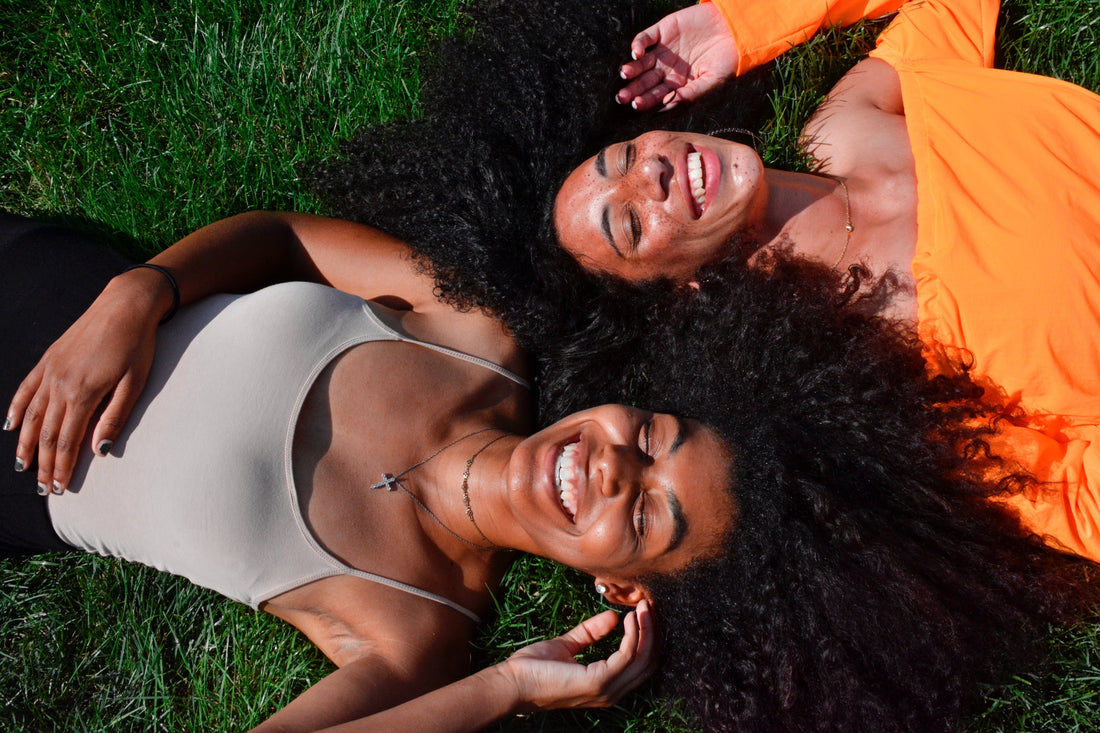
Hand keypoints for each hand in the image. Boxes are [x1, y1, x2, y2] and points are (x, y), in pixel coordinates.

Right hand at [6, 271, 163, 492]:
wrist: (125, 305)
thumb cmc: (137, 345)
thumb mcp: (135, 383)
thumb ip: (115, 417)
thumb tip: (99, 450)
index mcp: (83, 394)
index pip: (67, 442)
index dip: (61, 468)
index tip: (59, 489)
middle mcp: (60, 384)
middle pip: (46, 434)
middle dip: (43, 464)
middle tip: (42, 489)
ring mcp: (50, 371)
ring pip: (30, 415)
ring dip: (25, 444)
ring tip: (22, 466)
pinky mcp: (48, 359)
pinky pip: (26, 390)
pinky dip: (15, 409)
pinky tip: (9, 426)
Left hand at [502, 600, 655, 711]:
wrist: (512, 682)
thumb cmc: (533, 668)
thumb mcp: (567, 645)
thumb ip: (590, 633)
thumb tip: (613, 616)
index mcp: (606, 686)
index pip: (641, 665)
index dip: (647, 638)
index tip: (644, 611)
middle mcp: (612, 693)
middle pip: (649, 663)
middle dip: (653, 632)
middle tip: (650, 605)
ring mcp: (606, 690)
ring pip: (643, 659)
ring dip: (647, 630)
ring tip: (644, 607)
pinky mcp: (597, 682)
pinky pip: (626, 656)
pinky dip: (633, 636)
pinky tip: (629, 619)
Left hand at [616, 4, 737, 111]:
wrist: (734, 29)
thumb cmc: (727, 60)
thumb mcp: (713, 80)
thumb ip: (692, 93)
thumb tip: (670, 104)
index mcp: (677, 84)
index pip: (656, 96)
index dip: (646, 101)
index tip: (637, 106)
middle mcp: (666, 69)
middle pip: (645, 82)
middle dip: (633, 90)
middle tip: (622, 97)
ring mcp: (663, 50)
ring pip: (641, 63)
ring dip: (632, 69)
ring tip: (626, 74)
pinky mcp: (662, 31)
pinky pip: (645, 38)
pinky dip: (638, 44)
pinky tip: (636, 52)